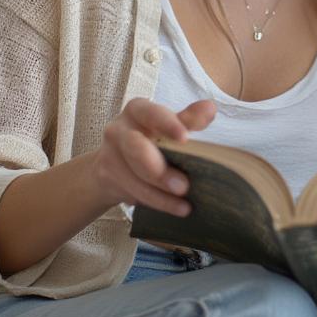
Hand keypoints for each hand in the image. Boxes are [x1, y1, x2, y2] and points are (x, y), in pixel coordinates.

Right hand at [89, 98, 215, 216]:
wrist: (112, 163)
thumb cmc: (149, 138)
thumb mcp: (168, 125)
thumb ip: (188, 118)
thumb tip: (210, 108)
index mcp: (137, 110)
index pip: (152, 114)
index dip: (168, 124)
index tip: (184, 138)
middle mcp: (119, 129)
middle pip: (137, 148)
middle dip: (159, 170)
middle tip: (184, 186)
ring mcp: (109, 154)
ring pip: (135, 177)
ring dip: (161, 195)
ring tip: (185, 205)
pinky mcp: (107, 177)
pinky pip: (133, 192)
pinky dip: (157, 202)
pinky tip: (176, 208)